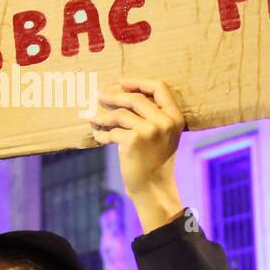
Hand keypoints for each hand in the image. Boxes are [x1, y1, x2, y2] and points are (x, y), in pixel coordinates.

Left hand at [90, 78, 184, 232]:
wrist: (153, 187)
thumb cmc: (155, 161)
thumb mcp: (164, 135)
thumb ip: (153, 116)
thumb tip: (124, 94)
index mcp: (175, 117)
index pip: (160, 87)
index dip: (139, 82)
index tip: (122, 83)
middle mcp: (165, 122)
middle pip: (135, 98)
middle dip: (114, 96)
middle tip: (99, 96)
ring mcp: (150, 130)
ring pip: (120, 114)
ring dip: (103, 117)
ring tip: (93, 119)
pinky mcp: (133, 140)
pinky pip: (112, 131)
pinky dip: (102, 134)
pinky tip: (98, 137)